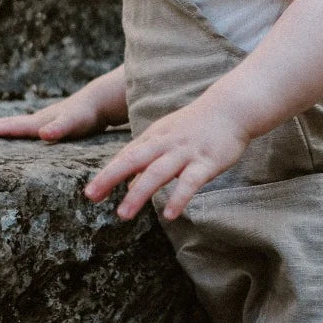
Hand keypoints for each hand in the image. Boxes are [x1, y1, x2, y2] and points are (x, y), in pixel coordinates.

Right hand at [0, 87, 109, 142]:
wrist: (100, 101)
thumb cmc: (88, 115)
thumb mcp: (74, 123)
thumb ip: (59, 129)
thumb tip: (43, 134)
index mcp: (39, 122)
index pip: (11, 128)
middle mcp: (38, 120)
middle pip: (9, 123)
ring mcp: (44, 120)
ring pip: (16, 124)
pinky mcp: (52, 123)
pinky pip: (27, 128)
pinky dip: (15, 129)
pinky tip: (17, 133)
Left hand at [83, 92, 250, 221]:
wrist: (232, 108)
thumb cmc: (198, 125)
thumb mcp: (168, 138)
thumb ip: (148, 159)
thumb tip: (129, 185)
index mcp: (155, 137)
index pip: (126, 156)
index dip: (107, 174)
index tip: (90, 194)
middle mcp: (166, 143)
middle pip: (133, 159)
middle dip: (110, 177)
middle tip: (91, 197)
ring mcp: (186, 152)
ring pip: (157, 172)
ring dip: (138, 193)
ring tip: (123, 214)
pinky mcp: (207, 161)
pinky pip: (190, 182)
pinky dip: (179, 198)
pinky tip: (169, 215)